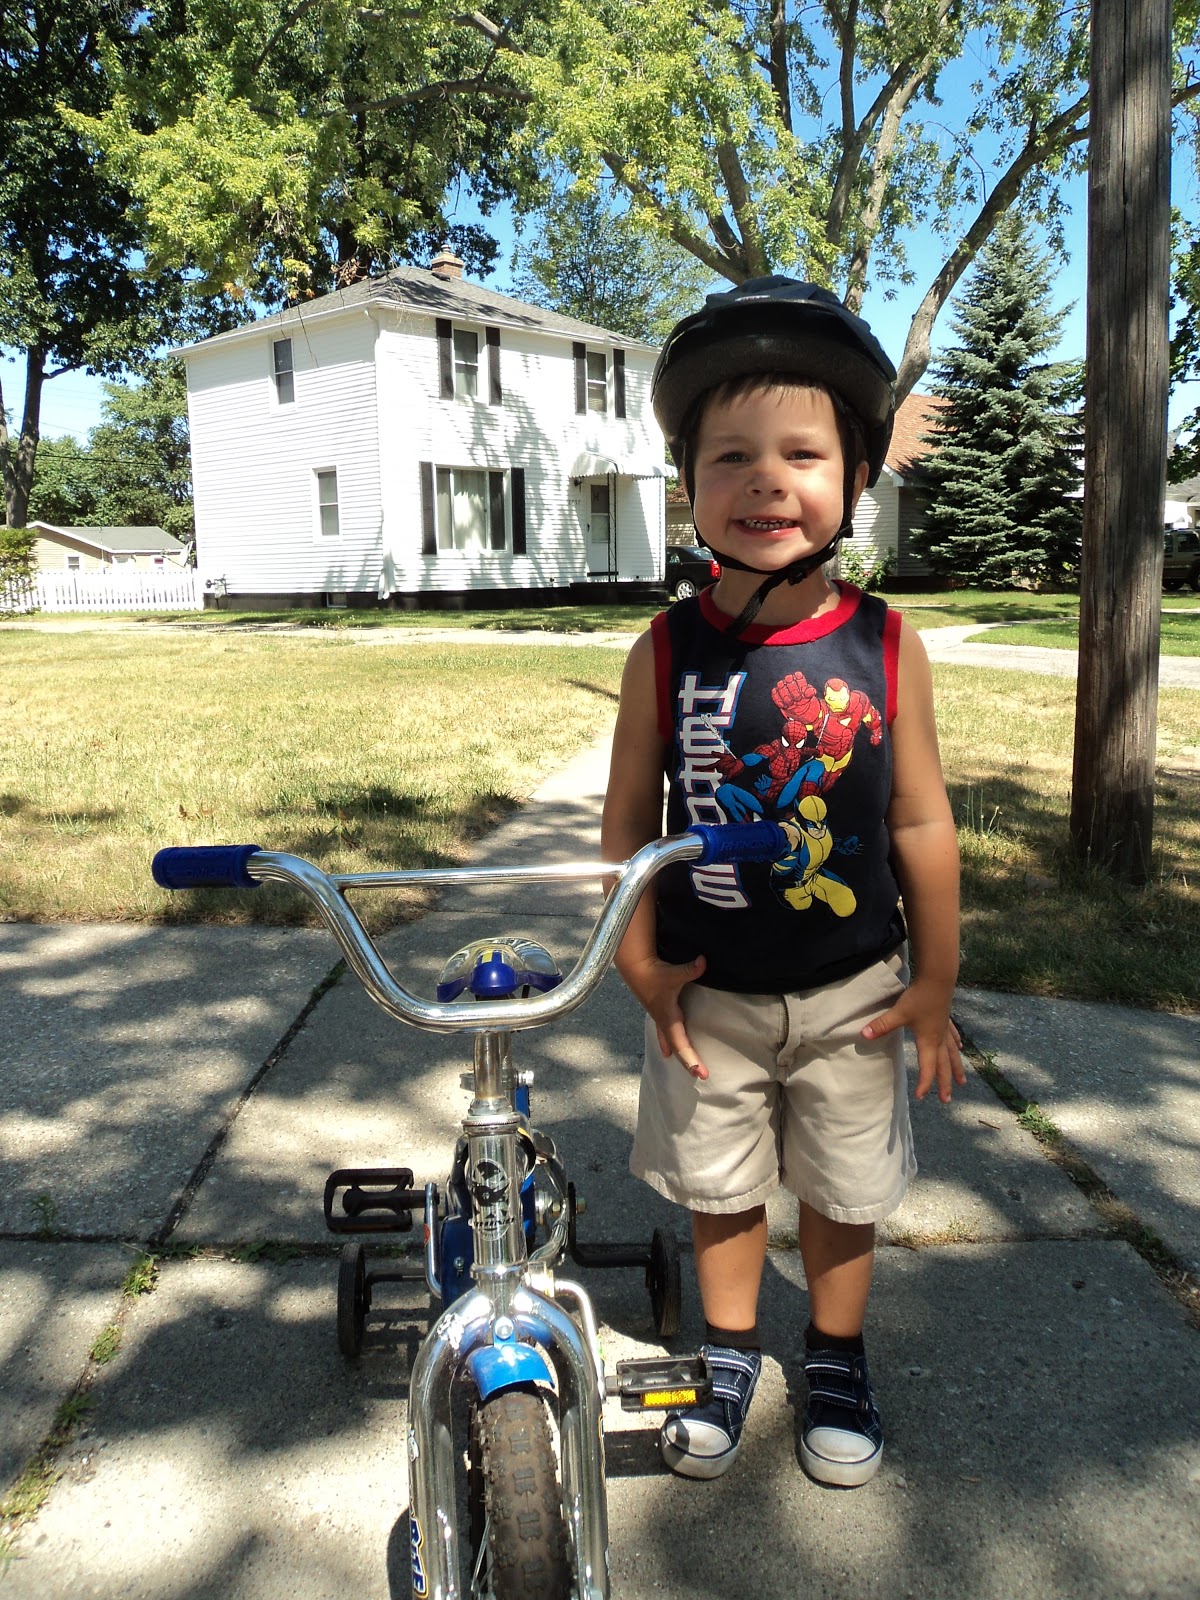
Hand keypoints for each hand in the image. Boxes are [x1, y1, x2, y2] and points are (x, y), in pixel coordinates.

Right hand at [618, 952, 708, 1079]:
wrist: (635, 966)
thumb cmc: (654, 972)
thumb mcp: (673, 973)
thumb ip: (690, 970)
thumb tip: (704, 962)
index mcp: (668, 1017)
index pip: (680, 1044)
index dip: (690, 1059)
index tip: (701, 1073)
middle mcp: (663, 1020)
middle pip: (676, 1047)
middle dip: (688, 1062)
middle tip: (701, 1076)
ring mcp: (659, 1016)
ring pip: (668, 1041)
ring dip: (678, 1054)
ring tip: (686, 1067)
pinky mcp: (658, 1010)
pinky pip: (664, 1032)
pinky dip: (668, 1042)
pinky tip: (667, 1048)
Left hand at [861, 977, 965, 1102]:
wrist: (937, 978)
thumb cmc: (919, 997)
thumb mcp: (899, 1012)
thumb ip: (882, 1024)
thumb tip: (864, 1034)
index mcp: (928, 1041)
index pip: (927, 1068)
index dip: (924, 1083)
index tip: (920, 1096)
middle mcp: (939, 1038)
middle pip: (943, 1066)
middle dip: (944, 1084)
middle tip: (946, 1101)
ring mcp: (944, 1028)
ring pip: (952, 1054)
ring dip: (955, 1068)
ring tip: (962, 1082)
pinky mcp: (946, 1018)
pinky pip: (953, 1037)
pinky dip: (956, 1045)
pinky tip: (960, 1048)